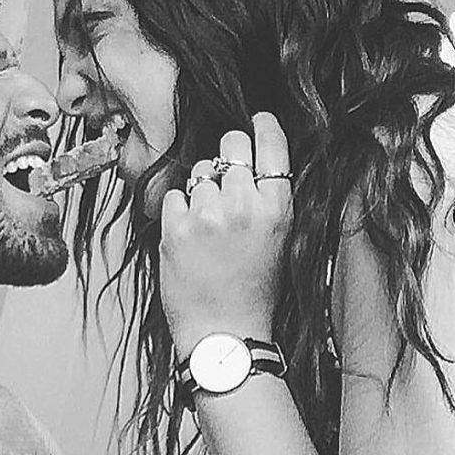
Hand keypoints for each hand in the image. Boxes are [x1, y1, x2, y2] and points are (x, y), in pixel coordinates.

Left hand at [159, 112, 292, 359]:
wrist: (224, 334)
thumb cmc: (253, 292)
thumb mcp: (280, 241)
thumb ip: (269, 200)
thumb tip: (252, 161)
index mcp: (277, 209)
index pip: (271, 145)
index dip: (262, 126)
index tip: (256, 120)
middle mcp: (243, 206)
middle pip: (230, 147)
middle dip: (226, 156)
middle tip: (224, 180)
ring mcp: (207, 216)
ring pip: (199, 171)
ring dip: (201, 188)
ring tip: (208, 223)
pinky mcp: (175, 229)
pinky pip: (173, 195)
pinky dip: (179, 209)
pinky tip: (190, 235)